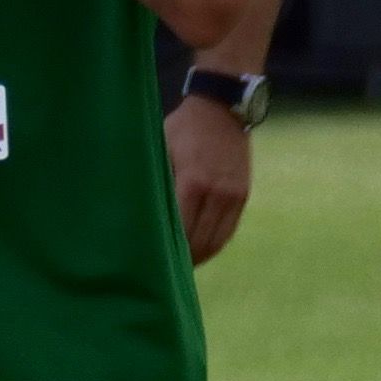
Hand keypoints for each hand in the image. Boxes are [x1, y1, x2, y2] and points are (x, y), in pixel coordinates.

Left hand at [167, 91, 252, 264]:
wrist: (222, 108)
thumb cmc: (183, 128)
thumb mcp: (161, 149)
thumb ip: (157, 182)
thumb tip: (138, 215)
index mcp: (193, 183)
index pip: (180, 230)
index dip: (167, 250)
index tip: (151, 262)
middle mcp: (217, 193)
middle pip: (200, 241)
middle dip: (183, 260)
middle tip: (163, 272)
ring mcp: (234, 195)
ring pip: (217, 240)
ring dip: (200, 256)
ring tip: (182, 268)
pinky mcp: (243, 195)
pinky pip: (229, 230)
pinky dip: (215, 244)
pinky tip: (201, 251)